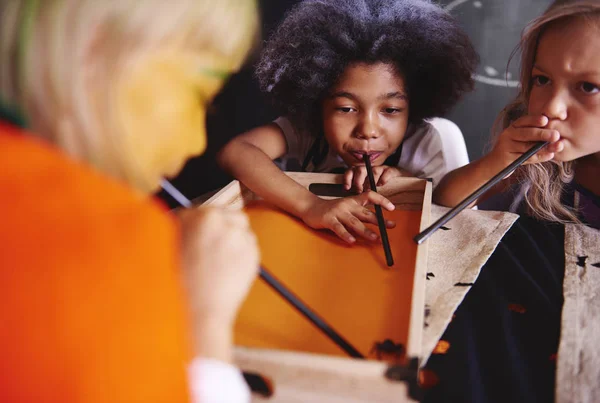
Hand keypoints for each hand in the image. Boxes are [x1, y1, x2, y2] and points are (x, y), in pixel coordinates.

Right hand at [177, 207, 259, 327]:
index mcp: (198, 216)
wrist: (196, 313)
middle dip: (224, 227)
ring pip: (242, 231)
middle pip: (230, 214)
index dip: (202, 224)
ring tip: (218, 264)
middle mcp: (222, 222)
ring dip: (234, 241)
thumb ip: (180, 227)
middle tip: (213, 248)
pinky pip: (250, 248)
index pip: (205, 210)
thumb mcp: (167, 246)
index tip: (201, 234)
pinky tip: (227, 272)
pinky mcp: (253, 255)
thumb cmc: (175, 283)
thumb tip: (187, 217)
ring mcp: (240, 238)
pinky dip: (242, 256)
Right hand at [301, 191, 395, 243]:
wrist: (310, 207)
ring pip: (354, 222)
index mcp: (353, 201)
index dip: (382, 201)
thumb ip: (358, 214)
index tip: (392, 208)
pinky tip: (351, 241)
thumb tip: (376, 224)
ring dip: (366, 231)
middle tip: (391, 226)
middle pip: (366, 213)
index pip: (370, 196)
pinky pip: (339, 228)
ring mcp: (338, 212)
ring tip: (375, 238)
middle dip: (380, 220)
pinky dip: (346, 235)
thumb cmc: (331, 210)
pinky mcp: (329, 220)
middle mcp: (347, 205)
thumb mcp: (346, 208)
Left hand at [343, 165, 408, 192]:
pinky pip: (387, 172)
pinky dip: (384, 178)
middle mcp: (369, 169)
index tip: (346, 188)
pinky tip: (382, 184)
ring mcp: (380, 169)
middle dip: (358, 181)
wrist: (397, 181)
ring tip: (370, 190)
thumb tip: (349, 199)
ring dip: (371, 181)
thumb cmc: (378, 187)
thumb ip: (358, 191)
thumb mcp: (366, 190)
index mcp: (361, 173)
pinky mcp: (391, 171)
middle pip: (360, 170)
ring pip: (373, 171)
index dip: (347, 179)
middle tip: (359, 191)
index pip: (350, 172)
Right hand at [488, 114, 562, 170]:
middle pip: (526, 133)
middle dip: (542, 134)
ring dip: (543, 147)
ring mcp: (506, 146)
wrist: (494, 164)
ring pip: (527, 147)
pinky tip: (549, 156)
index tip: (546, 120)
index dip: (534, 120)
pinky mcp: (506, 158)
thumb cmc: (513, 150)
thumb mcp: (521, 139)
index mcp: (513, 127)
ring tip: (557, 146)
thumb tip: (555, 133)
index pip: (523, 121)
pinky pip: (525, 158)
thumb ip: (535, 135)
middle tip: (556, 135)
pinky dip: (539, 157)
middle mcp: (507, 134)